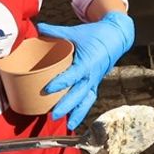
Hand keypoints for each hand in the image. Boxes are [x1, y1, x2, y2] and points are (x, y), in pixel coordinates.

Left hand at [35, 11, 134, 130]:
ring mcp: (94, 81)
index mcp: (87, 62)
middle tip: (54, 114)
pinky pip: (89, 100)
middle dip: (67, 106)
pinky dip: (82, 111)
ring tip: (67, 125)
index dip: (60, 83)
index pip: (73, 75)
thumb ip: (55, 32)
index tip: (47, 89)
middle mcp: (92, 75)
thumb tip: (37, 28)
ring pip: (86, 101)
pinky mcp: (95, 84)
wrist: (116, 37)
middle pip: (79, 94)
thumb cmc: (95, 34)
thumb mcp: (75, 31)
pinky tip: (73, 121)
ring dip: (77, 113)